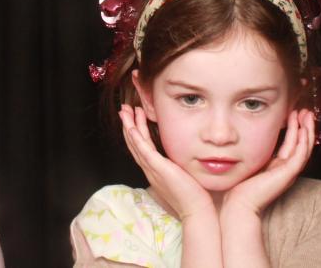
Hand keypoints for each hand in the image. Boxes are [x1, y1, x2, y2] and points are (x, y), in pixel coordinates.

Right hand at [119, 104, 214, 220]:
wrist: (196, 210)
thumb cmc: (193, 195)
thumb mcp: (182, 175)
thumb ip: (177, 165)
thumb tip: (180, 156)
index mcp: (154, 171)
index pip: (140, 148)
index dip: (134, 132)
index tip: (133, 117)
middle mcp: (150, 170)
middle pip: (134, 144)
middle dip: (128, 125)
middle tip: (123, 110)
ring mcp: (152, 170)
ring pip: (136, 144)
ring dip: (129, 126)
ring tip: (126, 111)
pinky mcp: (159, 169)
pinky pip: (144, 151)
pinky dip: (137, 139)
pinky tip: (132, 128)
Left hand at [220, 109, 314, 219]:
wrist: (239, 204)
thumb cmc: (239, 186)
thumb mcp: (248, 163)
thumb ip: (251, 152)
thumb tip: (242, 137)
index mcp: (278, 167)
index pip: (291, 145)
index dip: (294, 129)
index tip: (294, 113)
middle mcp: (285, 169)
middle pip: (301, 144)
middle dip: (303, 127)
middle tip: (305, 111)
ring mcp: (288, 172)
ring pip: (304, 148)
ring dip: (306, 130)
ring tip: (307, 115)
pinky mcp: (287, 175)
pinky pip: (299, 155)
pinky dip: (303, 142)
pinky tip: (303, 129)